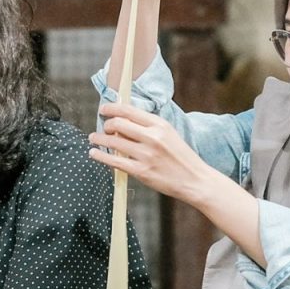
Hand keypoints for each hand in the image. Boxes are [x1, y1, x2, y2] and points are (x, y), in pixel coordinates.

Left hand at [90, 104, 217, 202]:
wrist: (195, 180)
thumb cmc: (182, 158)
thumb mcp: (169, 134)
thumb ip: (149, 127)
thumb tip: (125, 119)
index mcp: (160, 125)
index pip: (129, 110)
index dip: (112, 108)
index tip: (103, 109)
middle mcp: (152, 137)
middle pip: (118, 124)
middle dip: (106, 124)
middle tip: (103, 127)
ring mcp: (146, 155)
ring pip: (113, 141)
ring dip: (99, 138)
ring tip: (94, 138)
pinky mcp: (141, 171)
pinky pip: (114, 161)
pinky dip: (100, 156)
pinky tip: (94, 153)